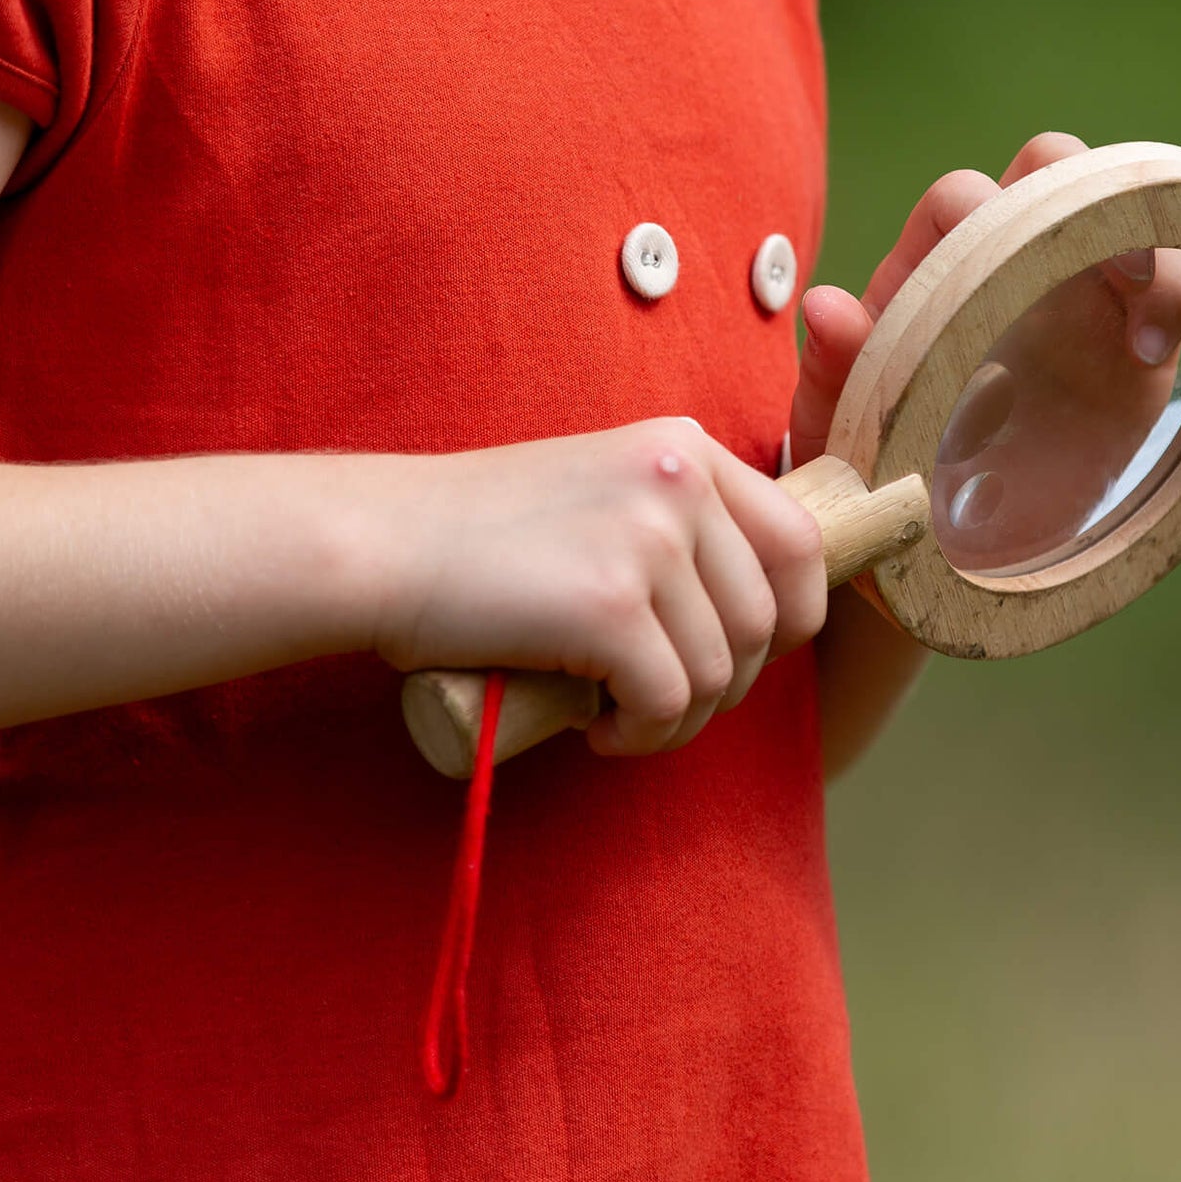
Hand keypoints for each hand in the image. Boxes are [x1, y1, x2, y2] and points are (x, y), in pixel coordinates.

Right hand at [367, 418, 828, 756]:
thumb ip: (673, 523)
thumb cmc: (477, 535)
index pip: (799, 540)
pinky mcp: (610, 604)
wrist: (381, 543)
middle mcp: (679, 478)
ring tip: (616, 717)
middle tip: (657, 701)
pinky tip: (595, 729)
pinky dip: (640, 735)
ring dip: (678, 719)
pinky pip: (668, 703)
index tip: (734, 655)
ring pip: (721, 671)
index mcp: (683, 446)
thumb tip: (760, 614)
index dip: (787, 618)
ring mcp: (647, 538)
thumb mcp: (599, 492)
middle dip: (727, 684)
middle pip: (768, 619)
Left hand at [786, 131, 1180, 571]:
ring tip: (1141, 318)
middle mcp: (1004, 263)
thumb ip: (833, 369)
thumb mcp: (842, 428)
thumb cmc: (873, 467)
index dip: (974, 205)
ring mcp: (1074, 295)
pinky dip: (1173, 295)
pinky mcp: (1130, 345)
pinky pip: (1168, 284)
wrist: (938, 545)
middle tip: (1072, 243)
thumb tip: (826, 303)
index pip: (957, 201)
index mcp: (927, 273)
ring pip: (1117, 211)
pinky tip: (1149, 354)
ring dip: (1138, 233)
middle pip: (1046, 169)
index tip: (985, 262)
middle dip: (1065, 182)